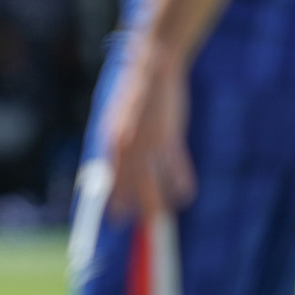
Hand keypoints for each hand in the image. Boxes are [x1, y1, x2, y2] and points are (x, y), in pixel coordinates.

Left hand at [103, 47, 194, 221]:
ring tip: (164, 216)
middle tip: (143, 225)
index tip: (117, 220)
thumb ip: (116, 145)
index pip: (109, 182)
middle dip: (135, 210)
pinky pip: (177, 170)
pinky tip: (185, 194)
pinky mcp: (170, 139)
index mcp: (110, 143)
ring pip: (154, 186)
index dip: (114, 203)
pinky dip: (182, 184)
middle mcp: (126, 148)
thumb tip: (114, 166)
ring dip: (160, 204)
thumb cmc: (134, 96)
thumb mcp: (116, 121)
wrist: (152, 69)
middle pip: (129, 190)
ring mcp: (148, 145)